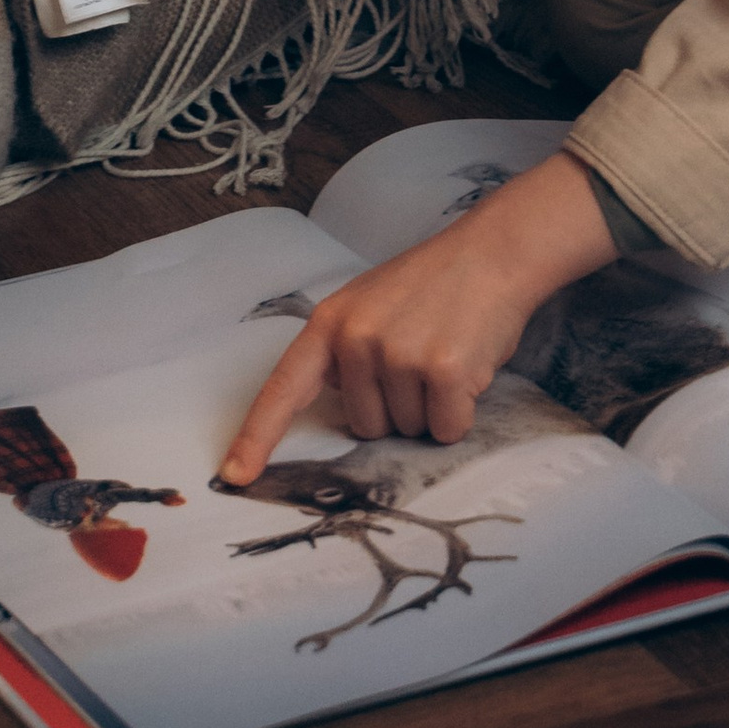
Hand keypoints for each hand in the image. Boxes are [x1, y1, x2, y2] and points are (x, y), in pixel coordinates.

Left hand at [218, 155, 617, 471]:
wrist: (494, 251)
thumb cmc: (434, 285)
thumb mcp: (369, 305)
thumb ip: (345, 352)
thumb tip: (339, 409)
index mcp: (330, 322)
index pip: (284, 387)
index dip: (257, 436)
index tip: (234, 476)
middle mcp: (356, 338)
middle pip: (364, 426)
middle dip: (396, 407)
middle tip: (421, 354)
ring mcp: (399, 353)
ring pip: (407, 431)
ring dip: (430, 407)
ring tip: (445, 351)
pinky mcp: (443, 370)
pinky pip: (447, 430)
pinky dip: (461, 412)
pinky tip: (468, 366)